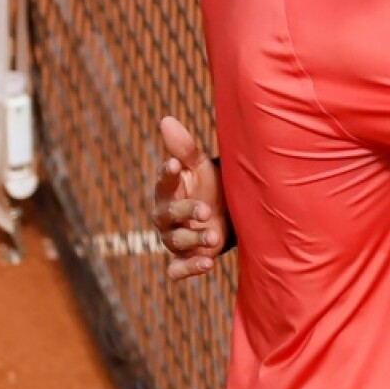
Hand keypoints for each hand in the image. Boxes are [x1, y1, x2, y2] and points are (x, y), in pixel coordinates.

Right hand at [152, 116, 226, 280]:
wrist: (225, 215)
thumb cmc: (207, 186)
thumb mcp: (200, 167)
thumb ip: (184, 148)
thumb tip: (165, 119)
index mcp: (169, 191)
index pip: (164, 182)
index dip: (167, 174)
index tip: (174, 164)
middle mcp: (166, 216)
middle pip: (168, 215)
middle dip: (186, 213)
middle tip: (207, 211)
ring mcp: (174, 238)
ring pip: (176, 242)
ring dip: (195, 240)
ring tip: (215, 237)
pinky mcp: (183, 259)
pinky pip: (178, 269)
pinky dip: (189, 269)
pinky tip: (208, 264)